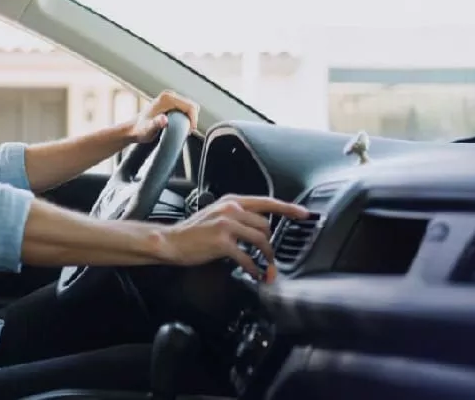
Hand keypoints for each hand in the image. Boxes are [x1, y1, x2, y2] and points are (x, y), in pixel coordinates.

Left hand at [128, 90, 199, 142]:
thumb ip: (156, 124)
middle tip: (185, 132)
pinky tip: (178, 126)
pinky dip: (186, 118)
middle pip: (192, 106)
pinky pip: (185, 109)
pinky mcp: (171, 103)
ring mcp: (170, 98)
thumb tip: (164, 120)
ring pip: (190, 108)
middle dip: (192, 119)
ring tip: (181, 130)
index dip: (193, 120)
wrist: (133, 129)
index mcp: (167, 98)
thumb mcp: (148, 129)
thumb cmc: (140, 130)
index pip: (190, 106)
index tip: (189, 132)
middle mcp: (169, 95)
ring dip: (189, 119)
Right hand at [158, 195, 309, 278]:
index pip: (267, 202)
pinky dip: (254, 268)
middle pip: (266, 226)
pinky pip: (247, 257)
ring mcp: (227, 225)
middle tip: (270, 256)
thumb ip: (237, 217)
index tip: (304, 214)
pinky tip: (255, 274)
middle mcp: (231, 209)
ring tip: (266, 267)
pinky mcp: (223, 242)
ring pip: (261, 240)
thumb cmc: (193, 232)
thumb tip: (258, 228)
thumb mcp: (216, 215)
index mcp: (232, 201)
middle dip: (271, 243)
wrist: (171, 241)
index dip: (288, 208)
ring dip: (267, 256)